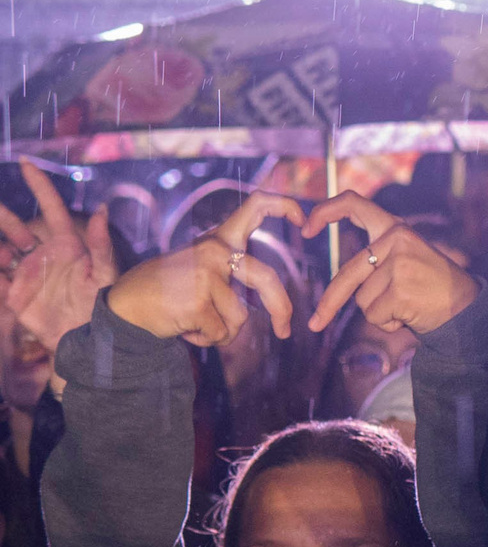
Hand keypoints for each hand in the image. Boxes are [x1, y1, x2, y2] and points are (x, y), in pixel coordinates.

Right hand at [0, 163, 119, 354]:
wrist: (87, 339)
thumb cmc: (102, 305)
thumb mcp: (105, 275)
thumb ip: (101, 244)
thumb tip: (103, 210)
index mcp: (67, 245)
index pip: (52, 209)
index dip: (40, 187)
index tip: (27, 164)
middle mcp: (43, 255)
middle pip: (17, 227)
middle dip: (2, 214)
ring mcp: (26, 273)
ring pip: (1, 249)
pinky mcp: (14, 293)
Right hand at [104, 193, 303, 346]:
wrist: (123, 307)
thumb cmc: (166, 289)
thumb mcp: (198, 264)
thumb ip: (231, 265)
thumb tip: (273, 286)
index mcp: (218, 239)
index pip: (256, 206)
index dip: (285, 206)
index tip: (304, 220)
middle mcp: (214, 251)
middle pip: (268, 280)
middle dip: (282, 309)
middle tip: (285, 331)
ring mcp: (205, 276)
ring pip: (241, 317)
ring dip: (223, 331)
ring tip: (194, 321)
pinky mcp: (197, 303)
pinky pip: (221, 334)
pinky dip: (207, 340)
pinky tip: (185, 329)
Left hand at [301, 194, 480, 334]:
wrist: (467, 309)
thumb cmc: (433, 288)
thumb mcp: (408, 258)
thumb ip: (378, 257)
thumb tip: (339, 276)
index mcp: (396, 229)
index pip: (355, 204)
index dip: (324, 212)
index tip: (305, 228)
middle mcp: (397, 240)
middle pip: (348, 273)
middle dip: (330, 302)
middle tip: (315, 323)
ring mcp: (399, 264)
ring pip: (362, 298)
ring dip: (379, 310)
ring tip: (408, 305)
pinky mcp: (400, 291)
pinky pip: (374, 315)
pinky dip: (389, 323)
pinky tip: (411, 314)